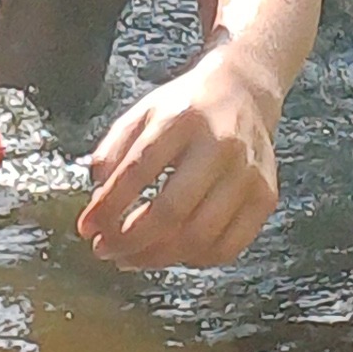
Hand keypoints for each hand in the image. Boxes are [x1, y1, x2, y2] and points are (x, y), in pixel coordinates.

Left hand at [78, 42, 280, 266]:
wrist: (244, 91)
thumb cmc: (188, 107)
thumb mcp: (144, 112)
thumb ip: (114, 148)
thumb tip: (97, 194)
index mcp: (181, 119)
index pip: (137, 172)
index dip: (107, 206)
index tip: (87, 227)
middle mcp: (219, 146)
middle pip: (171, 211)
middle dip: (130, 240)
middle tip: (106, 249)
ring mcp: (247, 175)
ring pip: (200, 236)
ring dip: (158, 257)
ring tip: (132, 258)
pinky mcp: (265, 197)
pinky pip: (229, 246)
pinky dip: (195, 260)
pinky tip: (172, 254)